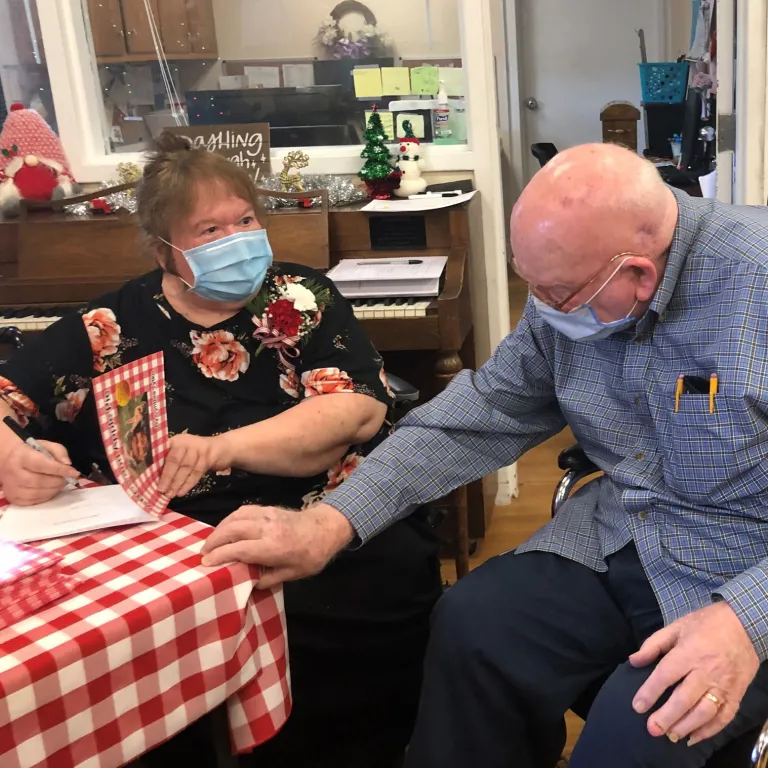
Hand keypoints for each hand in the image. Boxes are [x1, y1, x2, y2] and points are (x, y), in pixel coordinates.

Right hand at [0, 439, 77, 504]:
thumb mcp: (46, 445)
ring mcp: (12, 488)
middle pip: (39, 481)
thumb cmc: (31, 453)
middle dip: (58, 481)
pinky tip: (50, 490)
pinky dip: (46, 497)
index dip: (60, 470)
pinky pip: (33, 502)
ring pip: (37, 493)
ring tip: (59, 484)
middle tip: (66, 479)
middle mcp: (13, 473)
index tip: (74, 472)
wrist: (9, 462)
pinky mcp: (13, 498)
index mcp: (21, 457)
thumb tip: (68, 464)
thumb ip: (59, 451)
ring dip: (54, 490)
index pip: (42, 465)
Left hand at [159, 433, 219, 497]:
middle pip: (175, 460)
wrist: (221, 447)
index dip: (155, 463)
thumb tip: (153, 478)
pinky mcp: (208, 458)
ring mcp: (198, 450)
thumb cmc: (194, 453)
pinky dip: (188, 484)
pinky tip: (181, 492)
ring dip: (177, 483)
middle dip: (167, 477)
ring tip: (170, 494)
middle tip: (161, 490)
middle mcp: (186, 442)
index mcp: (175, 440)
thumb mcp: (181, 452)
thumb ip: (169, 460)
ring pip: (186, 468)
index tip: (148, 476)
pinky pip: (196, 473)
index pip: (162, 451)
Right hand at [200, 502, 354, 587]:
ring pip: (235, 517)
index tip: (206, 563)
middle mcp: (267, 528)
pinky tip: (226, 528)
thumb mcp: (292, 574)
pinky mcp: (268, 508)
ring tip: (211, 542)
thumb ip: (268, 578)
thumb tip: (246, 582)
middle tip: (203, 553)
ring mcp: (267, 515)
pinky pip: (243, 510)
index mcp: (273, 546)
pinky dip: (230, 518)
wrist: (326, 529)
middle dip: (213, 541)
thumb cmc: (311, 555)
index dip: (220, 555)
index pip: (239, 549)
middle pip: (232, 529)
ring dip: (219, 528)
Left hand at [629, 602, 758, 745]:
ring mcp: (723, 686)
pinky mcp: (737, 695)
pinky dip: (710, 730)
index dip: (650, 692)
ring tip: (670, 736)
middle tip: (652, 729)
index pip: (666, 675)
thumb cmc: (707, 624)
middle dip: (667, 716)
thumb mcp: (677, 626)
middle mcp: (706, 672)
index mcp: (689, 653)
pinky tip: (695, 737)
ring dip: (686, 726)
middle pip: (684, 699)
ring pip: (704, 712)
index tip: (637, 706)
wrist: (745, 625)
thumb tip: (634, 660)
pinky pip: (724, 717)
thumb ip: (653, 644)